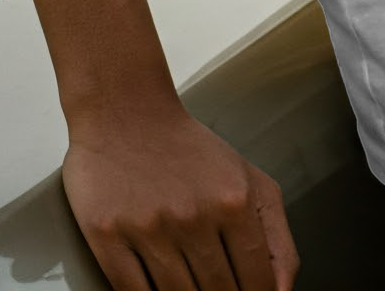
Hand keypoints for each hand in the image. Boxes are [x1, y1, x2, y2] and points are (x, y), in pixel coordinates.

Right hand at [63, 102, 297, 289]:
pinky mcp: (108, 235)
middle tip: (218, 290)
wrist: (127, 112)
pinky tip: (158, 289)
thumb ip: (277, 238)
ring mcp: (150, 227)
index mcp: (235, 200)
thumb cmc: (190, 151)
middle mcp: (194, 215)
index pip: (257, 280)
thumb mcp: (250, 180)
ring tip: (191, 288)